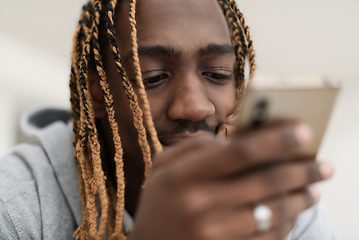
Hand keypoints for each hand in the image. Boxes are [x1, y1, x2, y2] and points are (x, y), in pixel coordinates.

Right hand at [129, 121, 332, 239]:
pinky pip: (266, 238)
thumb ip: (195, 147)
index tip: (303, 130)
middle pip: (264, 183)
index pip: (239, 152)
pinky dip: (286, 223)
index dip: (275, 139)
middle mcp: (198, 205)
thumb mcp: (163, 167)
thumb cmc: (159, 203)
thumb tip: (238, 140)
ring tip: (314, 188)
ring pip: (271, 213)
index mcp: (182, 176)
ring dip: (300, 199)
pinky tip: (294, 213)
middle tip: (325, 165)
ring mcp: (212, 234)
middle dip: (302, 171)